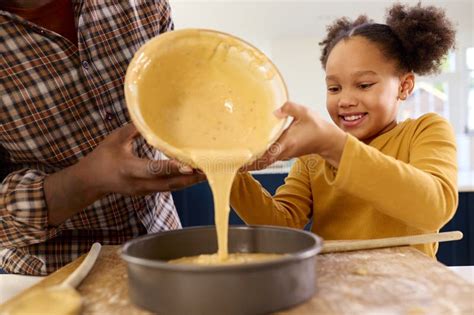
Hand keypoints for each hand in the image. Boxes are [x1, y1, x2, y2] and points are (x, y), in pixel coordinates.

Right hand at [45, 123, 204, 225]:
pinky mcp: (148, 192)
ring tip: (208, 172)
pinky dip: (182, 182)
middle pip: (169, 183)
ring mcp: (144, 190)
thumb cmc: (102, 157)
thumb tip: (152, 117)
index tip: (190, 166)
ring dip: (190, 181)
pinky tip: (194, 176)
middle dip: (190, 178)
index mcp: (129, 169)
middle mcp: (139, 183)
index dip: (172, 168)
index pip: (154, 169)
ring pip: (171, 187)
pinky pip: (168, 188)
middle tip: (210, 168)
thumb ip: (135, 129)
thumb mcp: (115, 139)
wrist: (90, 182)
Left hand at [242, 102, 346, 170]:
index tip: (239, 163)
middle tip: (230, 163)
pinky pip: (268, 158)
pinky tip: (248, 153)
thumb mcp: (304, 112)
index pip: (266, 155)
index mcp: (287, 143)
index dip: (252, 160)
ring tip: (235, 159)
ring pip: (264, 161)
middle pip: (261, 162)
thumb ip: (289, 108)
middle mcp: (283, 152)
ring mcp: (283, 154)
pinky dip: (257, 158)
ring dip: (251, 161)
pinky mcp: (283, 153)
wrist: (327, 140)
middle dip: (246, 163)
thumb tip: (275, 110)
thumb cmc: (317, 127)